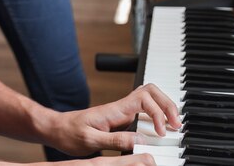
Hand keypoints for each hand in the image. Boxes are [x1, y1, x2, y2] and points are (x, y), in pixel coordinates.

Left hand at [49, 84, 180, 156]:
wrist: (57, 129)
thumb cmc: (70, 134)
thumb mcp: (91, 141)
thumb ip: (115, 140)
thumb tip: (141, 139)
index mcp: (113, 110)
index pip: (144, 99)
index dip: (158, 113)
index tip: (161, 132)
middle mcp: (119, 107)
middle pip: (150, 92)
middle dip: (167, 104)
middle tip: (176, 124)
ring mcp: (120, 111)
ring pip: (148, 98)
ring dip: (163, 108)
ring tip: (173, 125)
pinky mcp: (119, 118)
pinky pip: (142, 110)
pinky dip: (155, 115)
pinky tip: (159, 127)